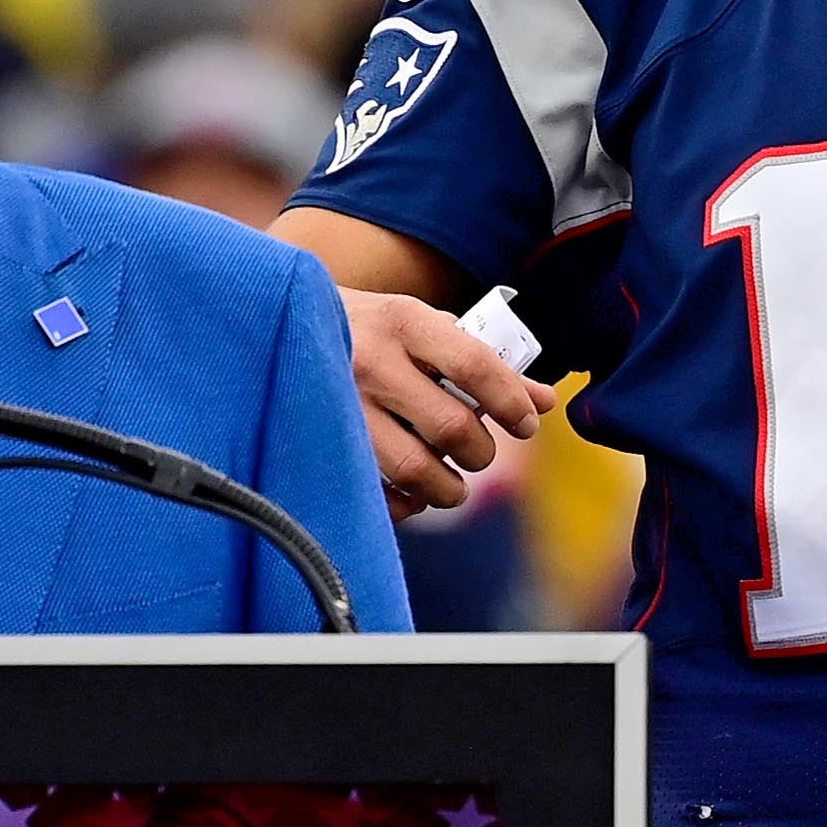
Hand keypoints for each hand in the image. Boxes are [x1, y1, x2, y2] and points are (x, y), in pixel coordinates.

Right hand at [342, 286, 545, 516]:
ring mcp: (340, 404)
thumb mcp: (422, 328)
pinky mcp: (319, 443)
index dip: (511, 401)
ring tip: (452, 483)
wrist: (282, 326)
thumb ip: (482, 361)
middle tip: (479, 453)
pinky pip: (376, 493)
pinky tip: (410, 494)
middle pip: (452, 427)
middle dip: (481, 452)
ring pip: (416, 469)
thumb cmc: (371, 331)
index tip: (526, 423)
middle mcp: (371, 361)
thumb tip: (544, 400)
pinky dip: (404, 505)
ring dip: (448, 487)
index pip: (475, 365)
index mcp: (403, 321)